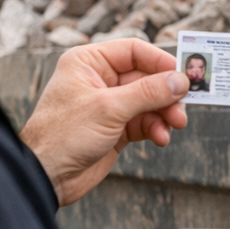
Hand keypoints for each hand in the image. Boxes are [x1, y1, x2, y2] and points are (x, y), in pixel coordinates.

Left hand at [19, 38, 189, 205]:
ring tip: (174, 125)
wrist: (46, 176)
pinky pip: (144, 122)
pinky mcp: (115, 129)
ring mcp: (108, 105)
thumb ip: (148, 92)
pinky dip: (155, 128)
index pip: (133, 51)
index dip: (160, 62)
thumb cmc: (63, 135)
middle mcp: (99, 80)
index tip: (183, 75)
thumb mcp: (109, 108)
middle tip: (182, 107)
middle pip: (146, 78)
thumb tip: (179, 80)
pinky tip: (160, 138)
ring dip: (164, 113)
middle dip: (166, 93)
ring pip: (149, 102)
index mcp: (89, 63)